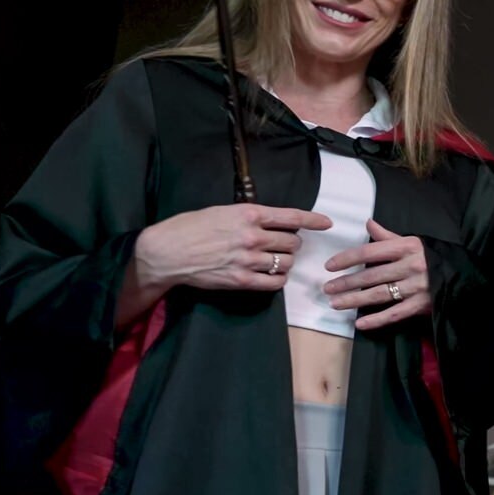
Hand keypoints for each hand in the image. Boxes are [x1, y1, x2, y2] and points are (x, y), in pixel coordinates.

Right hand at [134, 203, 331, 292]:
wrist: (167, 252)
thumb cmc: (190, 227)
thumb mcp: (221, 211)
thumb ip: (248, 216)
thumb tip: (268, 221)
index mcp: (248, 214)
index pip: (291, 216)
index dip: (313, 219)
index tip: (326, 223)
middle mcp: (252, 236)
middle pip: (292, 241)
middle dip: (293, 243)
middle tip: (285, 245)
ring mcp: (248, 260)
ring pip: (286, 262)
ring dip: (285, 262)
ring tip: (275, 260)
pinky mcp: (242, 280)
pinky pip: (274, 283)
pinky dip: (278, 279)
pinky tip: (273, 276)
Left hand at [325, 219, 431, 330]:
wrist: (462, 275)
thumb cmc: (433, 258)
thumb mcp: (413, 243)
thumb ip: (388, 236)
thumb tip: (368, 223)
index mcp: (406, 247)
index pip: (370, 252)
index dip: (347, 259)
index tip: (330, 266)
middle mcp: (410, 266)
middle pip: (371, 276)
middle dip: (346, 283)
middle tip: (327, 288)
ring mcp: (415, 287)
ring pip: (379, 295)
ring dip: (354, 300)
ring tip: (336, 303)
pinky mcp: (421, 305)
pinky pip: (394, 314)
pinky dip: (376, 320)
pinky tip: (360, 324)